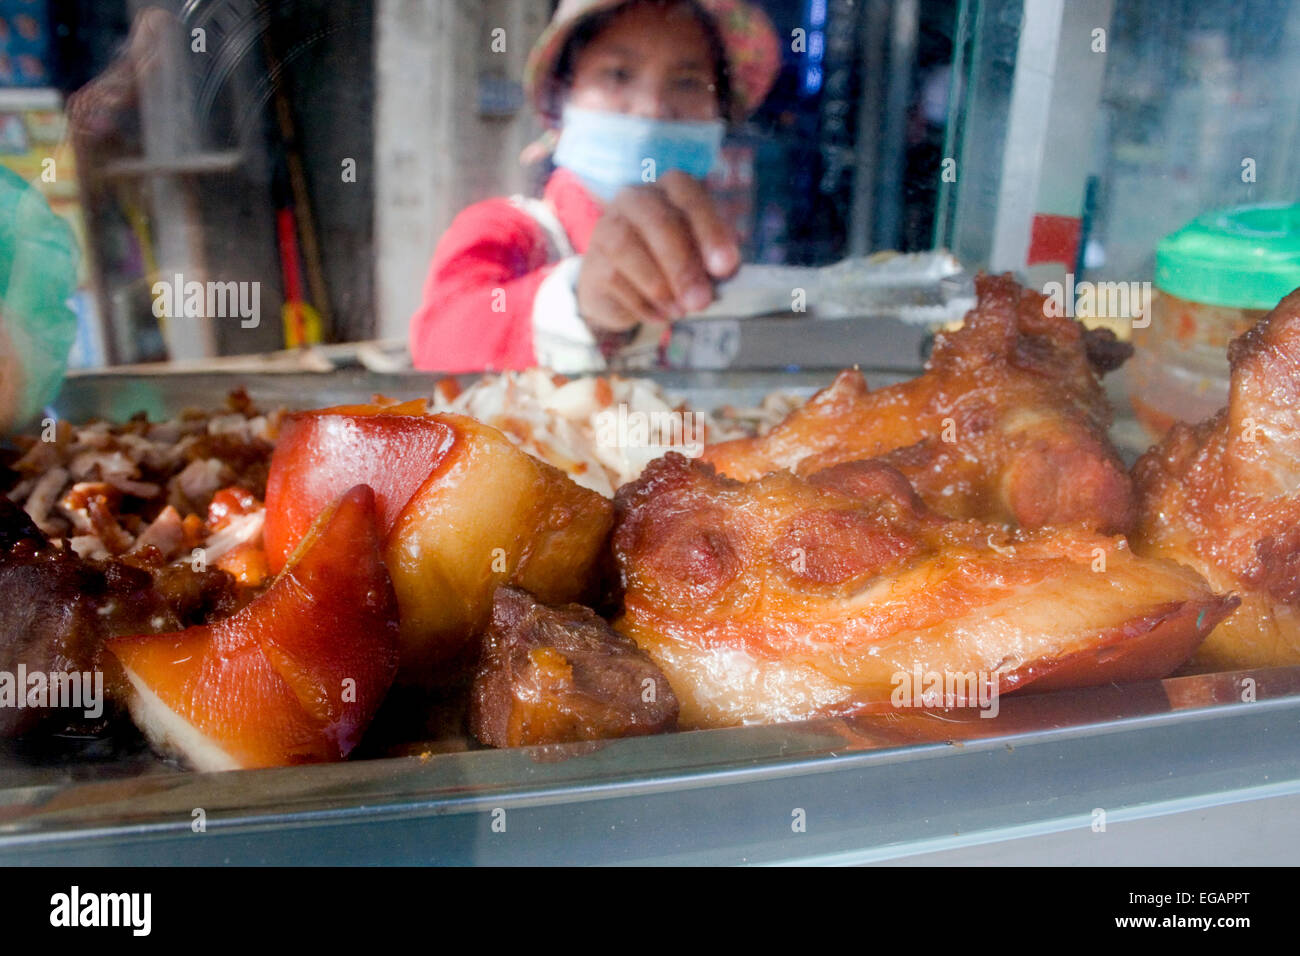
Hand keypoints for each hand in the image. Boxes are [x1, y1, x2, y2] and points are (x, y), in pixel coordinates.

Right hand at [576, 170, 740, 333]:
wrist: (623, 293)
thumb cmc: (672, 267)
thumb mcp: (701, 260)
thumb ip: (713, 263)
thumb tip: (725, 273)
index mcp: (671, 189)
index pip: (691, 198)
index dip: (710, 232)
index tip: (726, 267)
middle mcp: (636, 199)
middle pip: (659, 222)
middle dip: (683, 266)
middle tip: (701, 301)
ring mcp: (608, 226)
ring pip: (627, 246)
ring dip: (658, 285)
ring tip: (679, 311)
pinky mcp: (592, 260)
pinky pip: (613, 278)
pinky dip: (641, 302)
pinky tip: (659, 315)